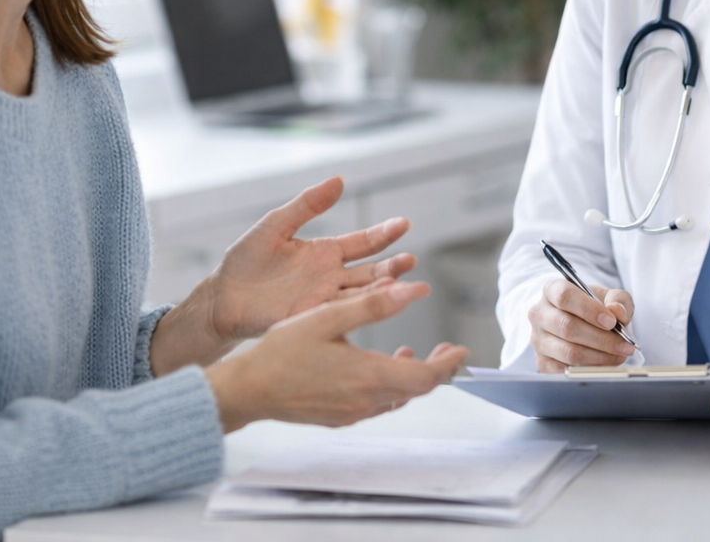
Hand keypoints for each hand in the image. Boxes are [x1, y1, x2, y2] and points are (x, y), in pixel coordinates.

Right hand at [205, 281, 469, 430]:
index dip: (449, 365)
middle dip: (437, 369)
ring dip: (411, 377)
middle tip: (447, 350)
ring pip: (396, 397)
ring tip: (411, 352)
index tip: (462, 350)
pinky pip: (376, 404)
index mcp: (367, 375)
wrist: (248, 389)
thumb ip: (373, 304)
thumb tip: (414, 291)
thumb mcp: (327, 317)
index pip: (427, 378)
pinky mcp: (338, 417)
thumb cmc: (281, 351)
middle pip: (417, 390)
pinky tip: (378, 366)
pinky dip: (388, 385)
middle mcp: (365, 400)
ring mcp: (351, 413)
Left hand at [210, 176, 416, 337]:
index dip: (385, 233)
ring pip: (362, 295)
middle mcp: (331, 276)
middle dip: (393, 266)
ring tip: (409, 286)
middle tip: (410, 260)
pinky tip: (377, 306)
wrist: (222, 297)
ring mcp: (323, 300)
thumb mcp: (276, 224)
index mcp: (326, 252)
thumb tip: (339, 179)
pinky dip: (361, 310)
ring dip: (385, 291)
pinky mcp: (311, 319)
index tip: (404, 224)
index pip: (364, 242)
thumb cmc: (245, 259)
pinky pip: (341, 314)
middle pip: (372, 271)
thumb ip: (307, 205)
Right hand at [528, 277, 635, 372]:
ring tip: (619, 355)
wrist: (579, 323)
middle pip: (568, 327)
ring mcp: (538, 340)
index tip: (611, 321)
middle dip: (601, 339)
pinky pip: (567, 370)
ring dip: (599, 357)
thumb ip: (618, 299)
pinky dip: (591, 369)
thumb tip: (617, 312)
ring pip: (569, 352)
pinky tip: (605, 364)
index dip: (589, 310)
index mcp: (552, 290)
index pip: (565, 297)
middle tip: (624, 345)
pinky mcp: (542, 362)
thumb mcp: (608, 296)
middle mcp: (539, 314)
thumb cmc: (592, 307)